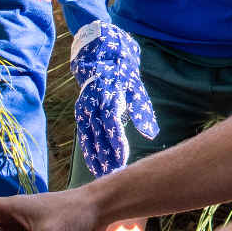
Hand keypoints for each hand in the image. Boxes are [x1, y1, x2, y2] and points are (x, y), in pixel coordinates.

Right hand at [70, 22, 156, 178]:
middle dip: (106, 157)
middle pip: (99, 136)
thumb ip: (141, 111)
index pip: (112, 127)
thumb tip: (150, 134)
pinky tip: (93, 163)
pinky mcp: (81, 111)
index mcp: (109, 99)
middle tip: (114, 176)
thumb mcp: (135, 87)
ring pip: (89, 138)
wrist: (99, 54)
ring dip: (96, 157)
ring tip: (103, 175)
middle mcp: (94, 105)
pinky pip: (84, 133)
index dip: (116, 145)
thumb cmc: (122, 72)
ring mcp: (85, 108)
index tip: (122, 162)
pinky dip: (88, 148)